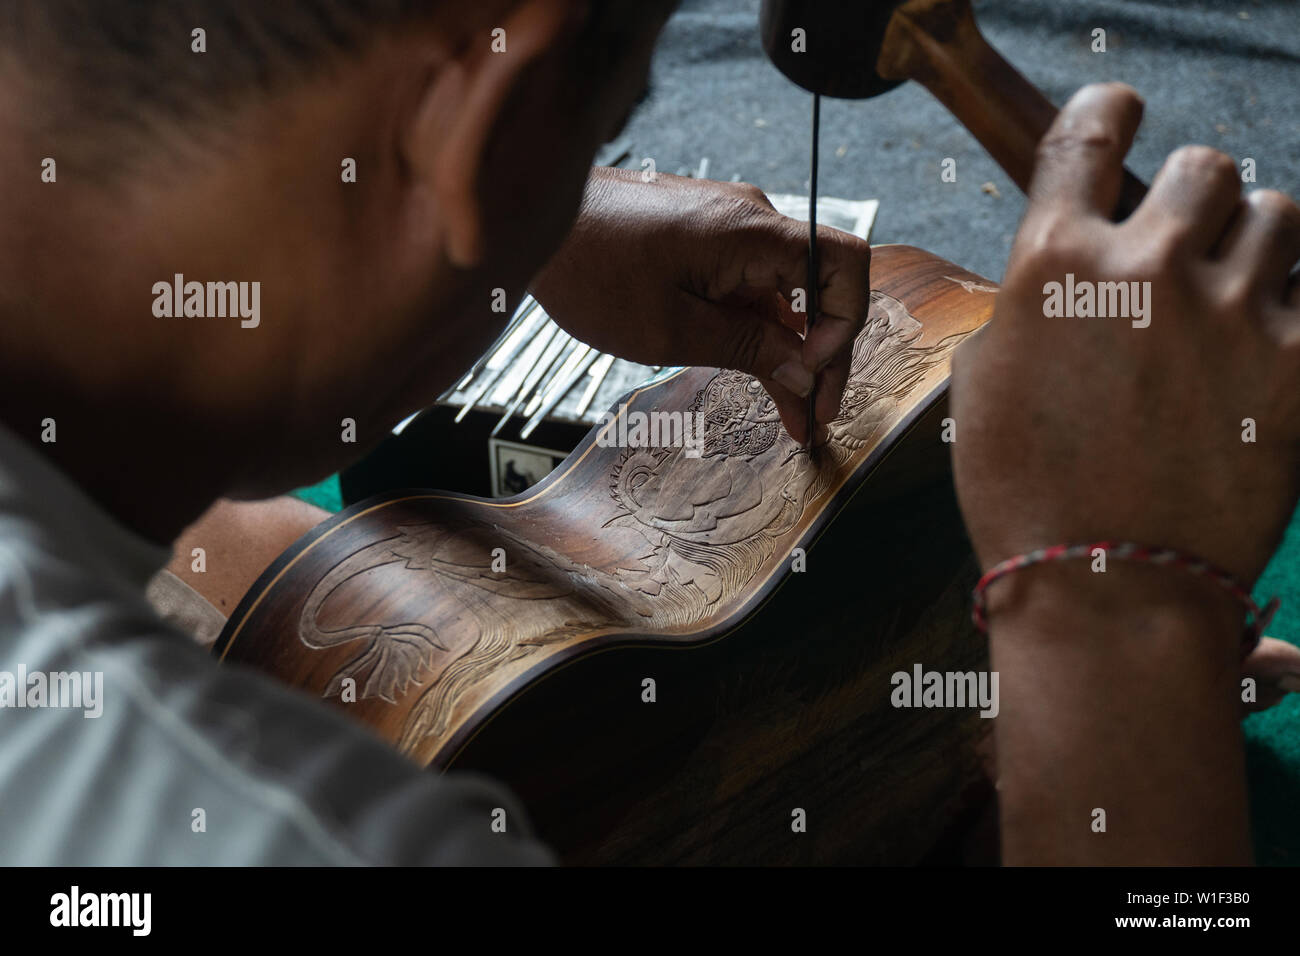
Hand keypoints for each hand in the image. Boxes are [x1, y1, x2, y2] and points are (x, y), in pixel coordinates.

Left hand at [529, 166, 872, 444]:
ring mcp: (729, 230)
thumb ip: (747, 348)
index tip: (813, 377)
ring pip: (782, 295)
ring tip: (791, 416)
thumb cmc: (590, 268)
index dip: (844, 327)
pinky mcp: (706, 241)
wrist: (534, 219)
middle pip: (819, 287)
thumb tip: (804, 371)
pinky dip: (757, 332)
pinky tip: (760, 376)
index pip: (845, 266)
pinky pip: (750, 287)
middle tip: (815, 417)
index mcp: (752, 232)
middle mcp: (751, 221)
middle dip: (821, 355)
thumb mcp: (670, 329)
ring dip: (788, 352)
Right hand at [951, 82, 1299, 588]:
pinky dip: (1298, 311)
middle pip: (1206, 167)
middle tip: (1185, 247)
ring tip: (1238, 297)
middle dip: (1196, 198)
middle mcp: (1148, 268)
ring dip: (1258, 244)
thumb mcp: (986, 381)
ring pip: (1283, 215)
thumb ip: (1031, 303)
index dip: (1109, 110)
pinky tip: (1270, 343)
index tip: (1122, 112)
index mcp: (1054, 264)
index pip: (1088, 134)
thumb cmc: (1027, 495)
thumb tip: (1068, 271)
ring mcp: (1234, 313)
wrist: (1104, 587)